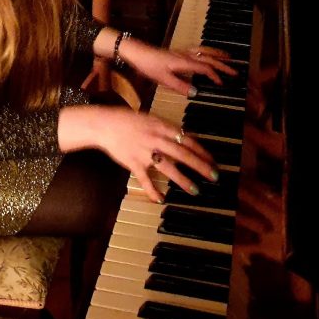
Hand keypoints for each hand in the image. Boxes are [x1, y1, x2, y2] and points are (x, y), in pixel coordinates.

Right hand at [58, 105, 219, 202]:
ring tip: (195, 190)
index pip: (187, 140)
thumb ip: (168, 128)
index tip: (212, 161)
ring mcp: (145, 152)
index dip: (202, 151)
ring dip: (183, 179)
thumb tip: (187, 136)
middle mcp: (156, 139)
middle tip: (214, 176)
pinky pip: (145, 179)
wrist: (105, 124)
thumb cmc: (128, 120)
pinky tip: (160, 199)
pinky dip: (153, 190)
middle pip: (183, 154)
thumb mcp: (151, 119)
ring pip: (168, 167)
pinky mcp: (133, 163)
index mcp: (162, 127)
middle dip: (200, 166)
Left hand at [119, 38, 236, 96]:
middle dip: (223, 64)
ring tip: (229, 57)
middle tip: (236, 71)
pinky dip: (208, 51)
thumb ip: (180, 86)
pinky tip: (208, 54)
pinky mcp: (179, 52)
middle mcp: (186, 55)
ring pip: (205, 51)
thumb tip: (196, 92)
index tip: (222, 84)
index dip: (215, 76)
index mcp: (184, 62)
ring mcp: (183, 52)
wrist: (137, 52)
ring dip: (218, 54)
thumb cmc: (149, 65)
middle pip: (209, 58)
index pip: (205, 68)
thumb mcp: (163, 79)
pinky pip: (198, 49)